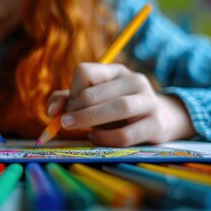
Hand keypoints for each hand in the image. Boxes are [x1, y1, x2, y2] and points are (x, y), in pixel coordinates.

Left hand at [47, 63, 194, 146]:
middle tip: (64, 122)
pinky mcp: (155, 125)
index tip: (69, 106)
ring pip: (117, 108)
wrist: (157, 120)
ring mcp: (148, 101)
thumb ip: (65, 101)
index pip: (85, 72)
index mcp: (114, 71)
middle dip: (75, 109)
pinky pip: (126, 134)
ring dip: (88, 120)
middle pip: (96, 92)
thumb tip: (52, 111)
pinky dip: (105, 139)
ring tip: (73, 128)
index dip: (71, 90)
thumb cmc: (114, 108)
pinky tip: (95, 139)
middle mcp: (134, 81)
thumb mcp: (90, 100)